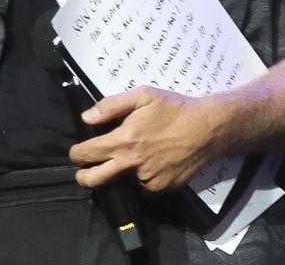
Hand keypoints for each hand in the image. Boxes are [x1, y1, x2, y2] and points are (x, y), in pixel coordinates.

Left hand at [70, 86, 223, 192]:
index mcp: (125, 140)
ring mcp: (147, 179)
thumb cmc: (175, 109)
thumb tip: (86, 118)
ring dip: (123, 173)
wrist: (208, 128)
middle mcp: (132, 164)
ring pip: (123, 181)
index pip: (86, 154)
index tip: (77, 152)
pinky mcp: (161, 187)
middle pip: (94, 180)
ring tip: (136, 158)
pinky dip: (144, 177)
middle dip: (83, 177)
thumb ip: (112, 105)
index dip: (76, 153)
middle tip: (84, 172)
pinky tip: (155, 162)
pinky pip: (144, 186)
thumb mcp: (144, 96)